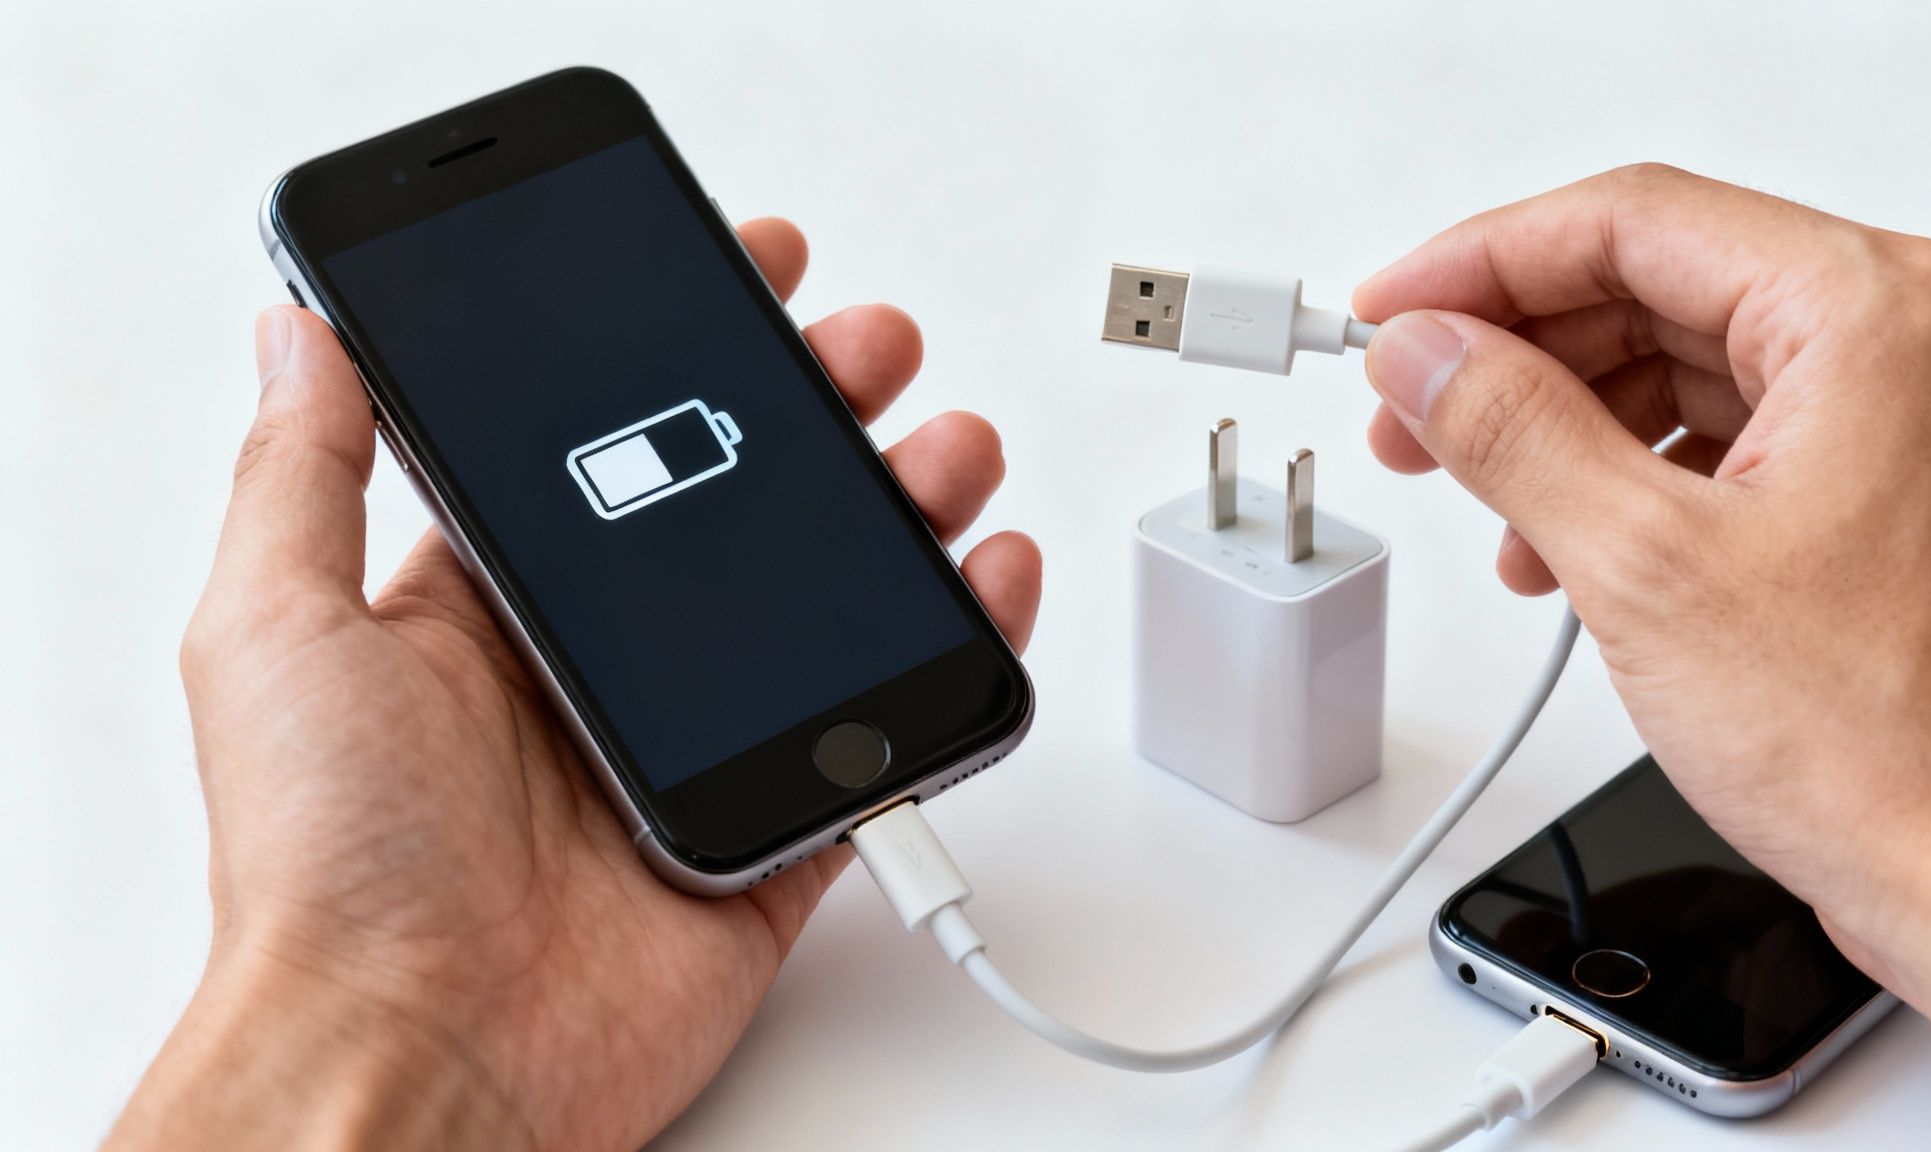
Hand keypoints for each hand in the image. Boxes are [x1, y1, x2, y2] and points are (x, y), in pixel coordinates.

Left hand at [107, 219, 1041, 1151]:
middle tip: (868, 353)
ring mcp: (691, 753)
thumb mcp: (278, 630)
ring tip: (945, 450)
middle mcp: (596, 673)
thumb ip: (303, 472)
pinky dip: (957, 657)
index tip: (745, 274)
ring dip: (904, 513)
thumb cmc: (330, 865)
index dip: (684, 355)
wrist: (422, 1057)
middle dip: (819, 412)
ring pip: (829, 608)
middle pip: (742, 510)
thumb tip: (304, 330)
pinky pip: (883, 738)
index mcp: (487, 611)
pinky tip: (985, 582)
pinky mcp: (769, 840)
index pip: (608, 448)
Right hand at [1352, 164, 1930, 1137]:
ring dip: (1572, 420)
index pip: (1632, 223)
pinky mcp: (1911, 489)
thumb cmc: (1899, 747)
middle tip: (1411, 410)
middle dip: (1517, 350)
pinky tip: (1573, 544)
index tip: (1391, 314)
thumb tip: (1427, 352)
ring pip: (1698, 363)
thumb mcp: (1644, 568)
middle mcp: (1926, 338)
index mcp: (1879, 313)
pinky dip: (1645, 475)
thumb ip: (1510, 430)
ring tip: (1485, 500)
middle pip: (1663, 284)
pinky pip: (1748, 434)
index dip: (1480, 263)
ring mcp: (1928, 414)